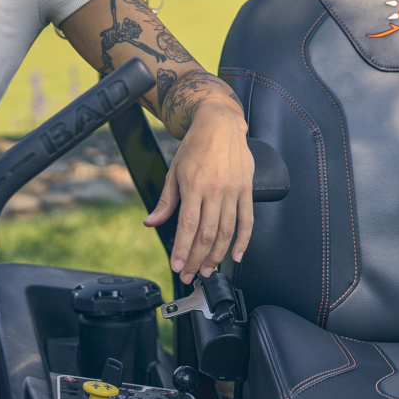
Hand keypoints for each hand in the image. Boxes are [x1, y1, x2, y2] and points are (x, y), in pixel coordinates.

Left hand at [143, 98, 253, 283]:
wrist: (220, 122)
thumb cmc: (195, 145)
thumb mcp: (174, 170)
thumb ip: (166, 200)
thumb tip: (151, 222)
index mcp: (193, 186)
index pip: (188, 227)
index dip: (182, 251)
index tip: (177, 267)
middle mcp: (215, 190)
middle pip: (207, 234)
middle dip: (197, 259)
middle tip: (190, 276)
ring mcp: (233, 190)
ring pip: (227, 231)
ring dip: (217, 255)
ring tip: (208, 270)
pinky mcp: (247, 189)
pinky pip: (247, 220)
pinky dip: (243, 240)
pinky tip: (237, 255)